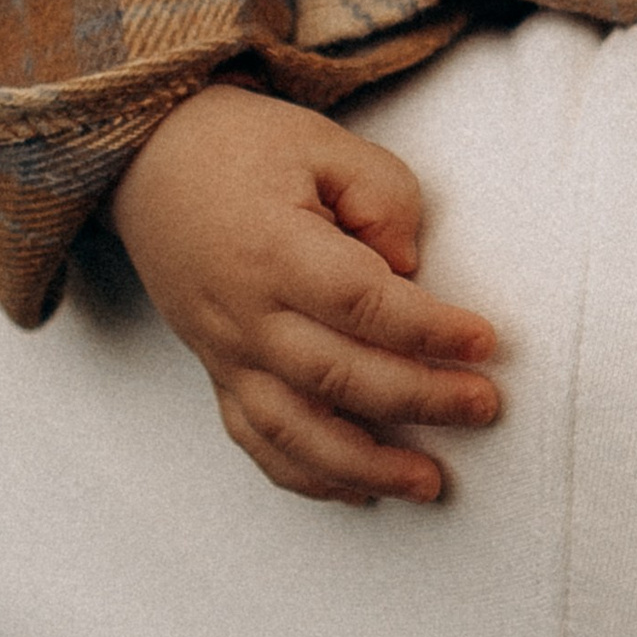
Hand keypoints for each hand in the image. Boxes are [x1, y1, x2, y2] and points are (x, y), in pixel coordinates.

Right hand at [108, 85, 501, 505]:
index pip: (362, 303)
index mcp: (274, 250)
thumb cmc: (247, 148)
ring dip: (365, 465)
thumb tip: (410, 272)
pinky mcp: (217, 371)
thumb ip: (383, 200)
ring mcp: (225, 350)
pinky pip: (256, 439)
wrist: (150, 163)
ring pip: (294, 429)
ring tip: (430, 483)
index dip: (428, 330)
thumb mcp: (325, 145)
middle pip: (338, 374)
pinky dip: (306, 475)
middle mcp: (244, 313)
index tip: (486, 341)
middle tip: (485, 407)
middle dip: (420, 399)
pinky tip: (358, 492)